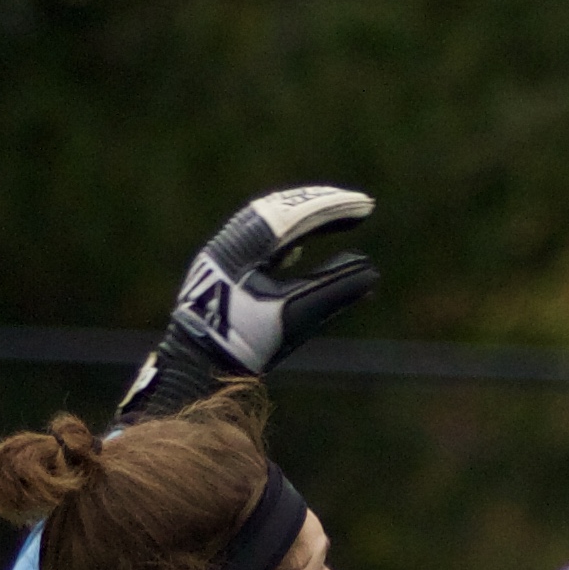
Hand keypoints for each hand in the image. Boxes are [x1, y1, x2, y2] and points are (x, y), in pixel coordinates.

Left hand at [117, 186, 378, 422]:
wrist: (198, 364)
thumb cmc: (245, 342)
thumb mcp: (295, 316)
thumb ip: (333, 289)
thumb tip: (370, 270)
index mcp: (241, 249)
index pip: (292, 214)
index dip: (331, 207)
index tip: (364, 206)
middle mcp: (228, 243)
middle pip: (279, 208)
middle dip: (319, 205)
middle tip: (355, 205)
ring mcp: (223, 254)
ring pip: (267, 220)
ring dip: (304, 217)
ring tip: (336, 216)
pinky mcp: (223, 269)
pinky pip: (259, 237)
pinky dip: (288, 234)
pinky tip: (300, 246)